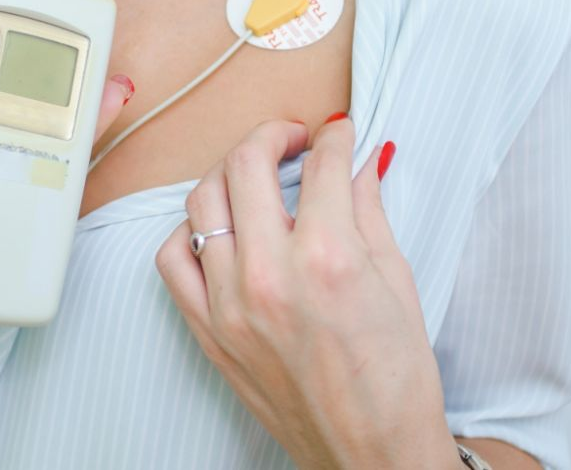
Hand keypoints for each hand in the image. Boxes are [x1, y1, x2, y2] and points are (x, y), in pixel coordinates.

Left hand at [155, 117, 460, 468]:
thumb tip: (359, 162)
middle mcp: (270, 275)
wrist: (369, 453)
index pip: (320, 165)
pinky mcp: (207, 330)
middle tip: (291, 138)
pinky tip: (218, 228)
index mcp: (328, 260)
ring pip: (201, 202)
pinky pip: (172, 259)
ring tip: (252, 175)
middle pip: (246, 165)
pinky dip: (189, 230)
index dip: (332, 137)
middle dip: (272, 135)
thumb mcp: (398, 282)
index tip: (335, 132)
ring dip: (228, 173)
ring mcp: (229, 303)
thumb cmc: (394, 380)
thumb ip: (369, 211)